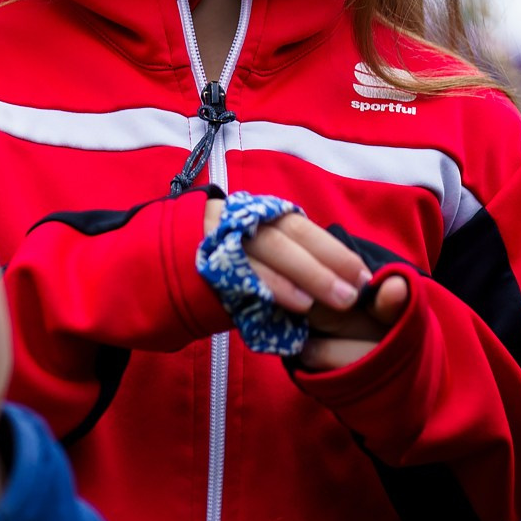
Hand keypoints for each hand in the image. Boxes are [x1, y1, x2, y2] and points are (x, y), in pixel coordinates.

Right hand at [202, 195, 409, 373]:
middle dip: (326, 263)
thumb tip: (339, 283)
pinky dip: (274, 287)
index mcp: (258, 216)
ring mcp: (221, 236)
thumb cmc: (221, 271)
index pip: (302, 229)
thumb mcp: (258, 260)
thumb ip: (290, 265)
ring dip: (307, 276)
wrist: (157, 271)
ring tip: (336, 300)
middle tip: (355, 293)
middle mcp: (241, 219)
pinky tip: (297, 305)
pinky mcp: (205, 261)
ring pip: (271, 249)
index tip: (364, 276)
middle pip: (290, 236)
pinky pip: (245, 272)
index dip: (334, 251)